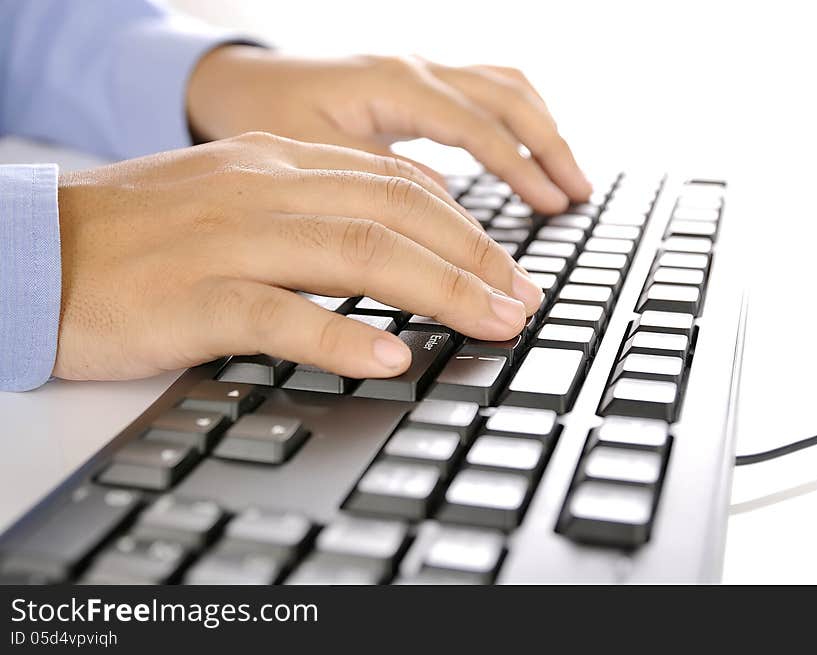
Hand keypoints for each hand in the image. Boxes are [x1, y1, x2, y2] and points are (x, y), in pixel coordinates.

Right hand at [54, 133, 543, 381]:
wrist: (41, 249)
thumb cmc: (143, 236)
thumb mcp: (236, 199)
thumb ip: (310, 211)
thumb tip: (389, 241)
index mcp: (277, 166)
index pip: (395, 183)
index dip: (465, 226)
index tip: (505, 266)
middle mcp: (265, 190)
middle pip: (395, 213)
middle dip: (474, 258)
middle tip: (522, 300)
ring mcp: (231, 240)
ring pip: (357, 252)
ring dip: (440, 291)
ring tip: (492, 323)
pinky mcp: (195, 297)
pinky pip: (282, 313)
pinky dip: (343, 334)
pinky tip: (392, 358)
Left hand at [186, 48, 590, 213]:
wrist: (234, 81)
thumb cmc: (262, 116)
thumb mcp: (311, 153)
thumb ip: (379, 178)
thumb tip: (446, 207)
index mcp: (394, 84)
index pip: (477, 127)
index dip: (518, 170)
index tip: (550, 207)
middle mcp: (416, 68)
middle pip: (507, 99)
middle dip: (548, 148)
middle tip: (576, 198)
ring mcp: (420, 71)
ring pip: (505, 87)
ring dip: (542, 131)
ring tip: (569, 181)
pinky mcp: (418, 85)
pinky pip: (487, 91)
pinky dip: (517, 122)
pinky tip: (528, 153)